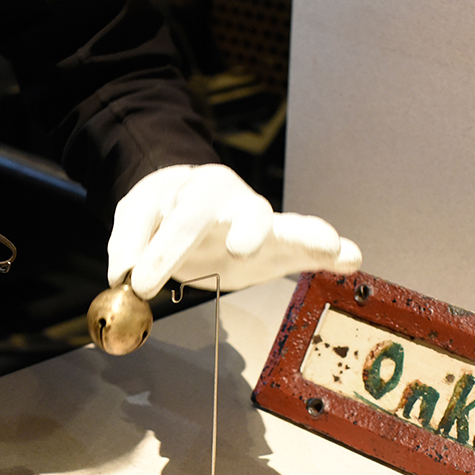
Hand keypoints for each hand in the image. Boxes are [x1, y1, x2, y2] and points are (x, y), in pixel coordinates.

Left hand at [107, 164, 359, 299]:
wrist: (184, 204)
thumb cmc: (161, 208)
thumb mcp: (135, 214)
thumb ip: (128, 240)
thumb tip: (123, 274)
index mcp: (200, 190)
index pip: (183, 220)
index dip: (162, 251)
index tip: (141, 284)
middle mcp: (238, 202)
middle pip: (247, 211)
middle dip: (246, 229)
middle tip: (240, 249)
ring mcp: (264, 225)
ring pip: (289, 226)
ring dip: (309, 235)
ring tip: (330, 245)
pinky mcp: (280, 249)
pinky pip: (309, 249)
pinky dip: (334, 253)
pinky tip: (352, 258)